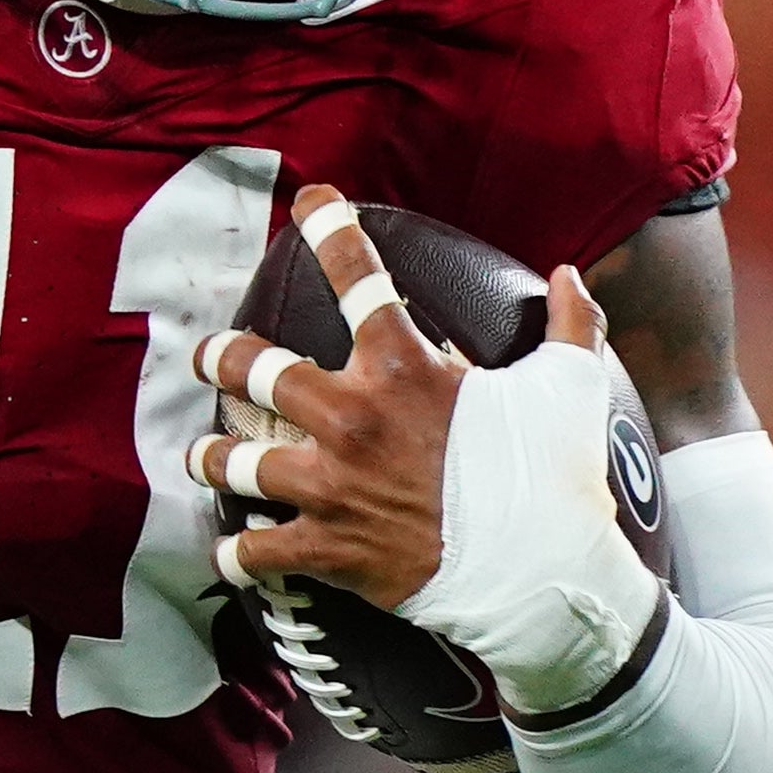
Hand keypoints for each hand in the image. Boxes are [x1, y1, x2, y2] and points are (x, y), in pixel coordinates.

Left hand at [193, 188, 658, 714]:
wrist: (542, 569)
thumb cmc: (554, 474)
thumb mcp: (572, 384)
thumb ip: (571, 324)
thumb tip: (570, 275)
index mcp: (402, 368)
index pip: (357, 278)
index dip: (329, 229)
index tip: (307, 203)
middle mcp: (351, 419)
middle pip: (253, 370)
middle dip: (220, 358)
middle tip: (205, 356)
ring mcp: (330, 485)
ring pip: (233, 462)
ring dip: (211, 457)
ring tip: (200, 454)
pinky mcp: (326, 547)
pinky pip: (255, 551)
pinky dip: (238, 554)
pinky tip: (230, 552)